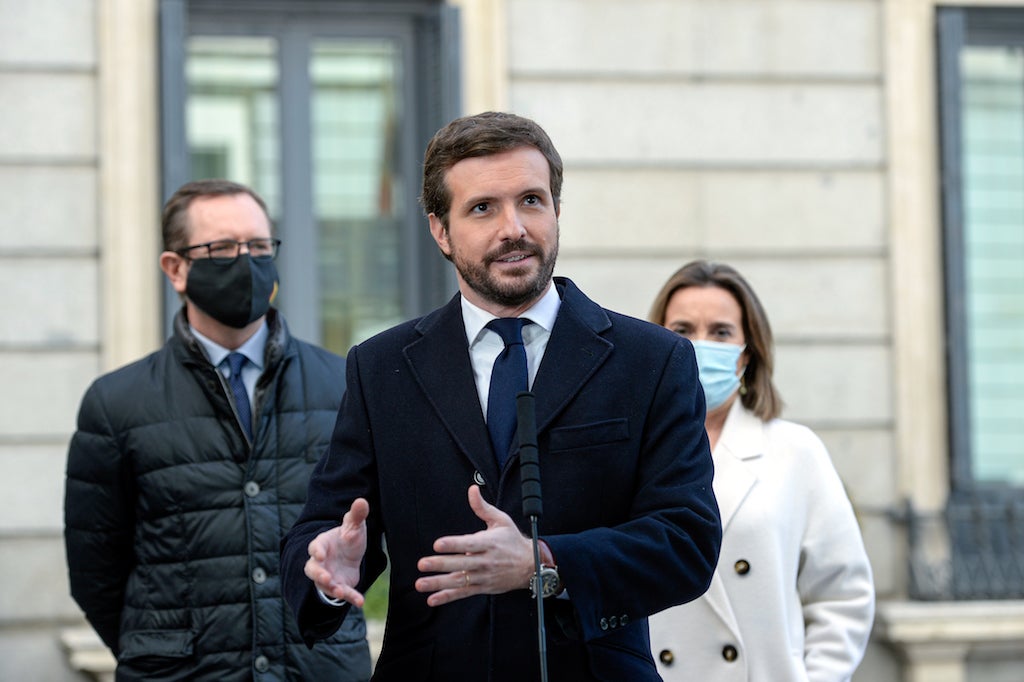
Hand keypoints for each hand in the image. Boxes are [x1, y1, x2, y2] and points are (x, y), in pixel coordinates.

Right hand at [305, 498, 368, 606]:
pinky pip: (344, 593)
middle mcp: (321, 563)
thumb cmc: (347, 538)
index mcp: (322, 545)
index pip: (315, 547)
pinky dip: (351, 598)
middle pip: (312, 569)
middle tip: (325, 578)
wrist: (351, 554)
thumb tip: (362, 501)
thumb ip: (356, 515)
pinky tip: (360, 602)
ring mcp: (328, 576)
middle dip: (318, 574)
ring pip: (324, 585)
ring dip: (332, 589)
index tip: (320, 554)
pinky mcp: (340, 586)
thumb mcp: (354, 526)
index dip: (317, 551)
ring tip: (341, 592)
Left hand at [415, 485, 533, 606]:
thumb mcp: (501, 520)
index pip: (470, 544)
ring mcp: (483, 576)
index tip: (438, 544)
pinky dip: (448, 597)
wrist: (531, 566)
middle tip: (422, 563)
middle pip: (461, 563)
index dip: (454, 544)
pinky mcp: (482, 587)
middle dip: (440, 564)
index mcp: (490, 543)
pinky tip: (433, 598)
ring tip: (420, 583)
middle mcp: (486, 561)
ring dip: (438, 583)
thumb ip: (482, 507)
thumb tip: (472, 490)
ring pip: (459, 581)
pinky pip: (463, 593)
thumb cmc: (513, 541)